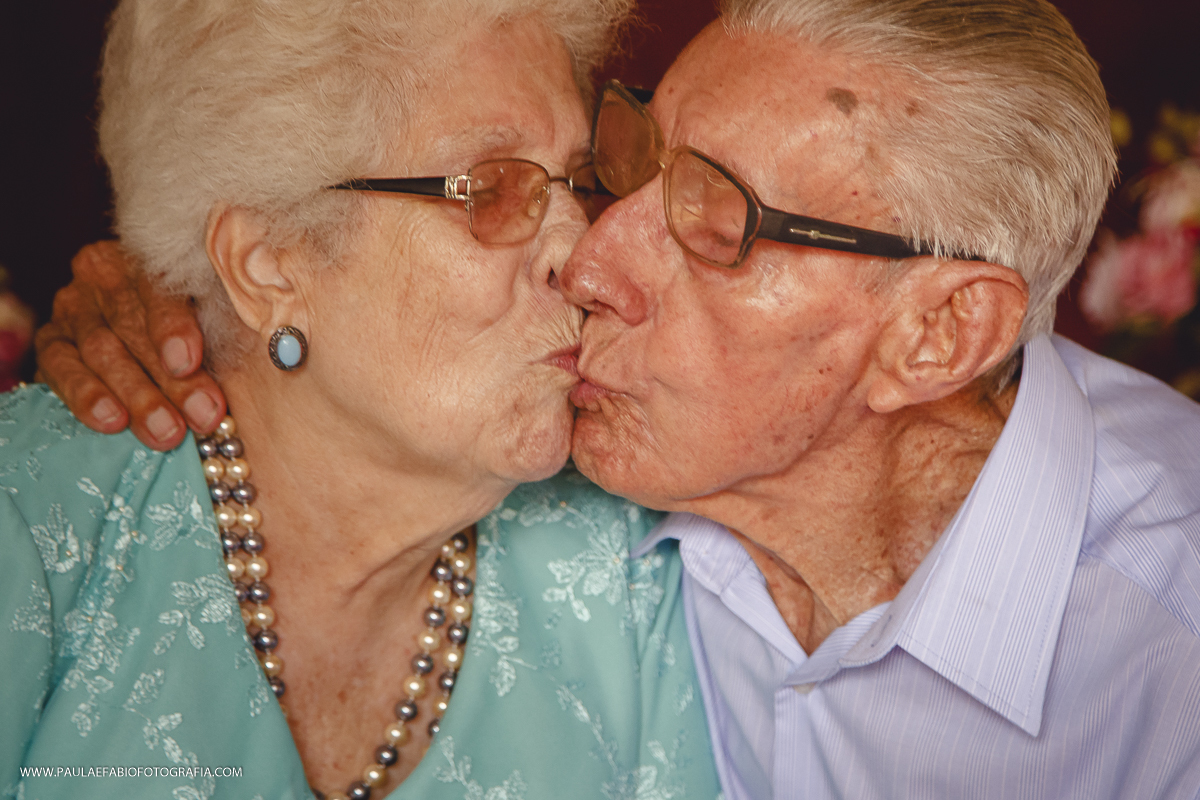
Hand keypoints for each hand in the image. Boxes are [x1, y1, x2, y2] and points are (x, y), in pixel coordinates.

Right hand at [34, 241, 226, 450]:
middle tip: (201, 417)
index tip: (190, 363)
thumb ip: (229, 326)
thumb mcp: (217, 318)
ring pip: (102, 351)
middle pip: (134, 326)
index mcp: (151, 257)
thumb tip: (274, 354)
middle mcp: (104, 273)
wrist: (142, 342)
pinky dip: (87, 396)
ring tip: (167, 432)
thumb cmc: (201, 330)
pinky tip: (112, 421)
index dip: (174, 326)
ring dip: (137, 395)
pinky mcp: (52, 342)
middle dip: (170, 378)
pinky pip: (61, 367)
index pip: (161, 286)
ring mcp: (73, 306)